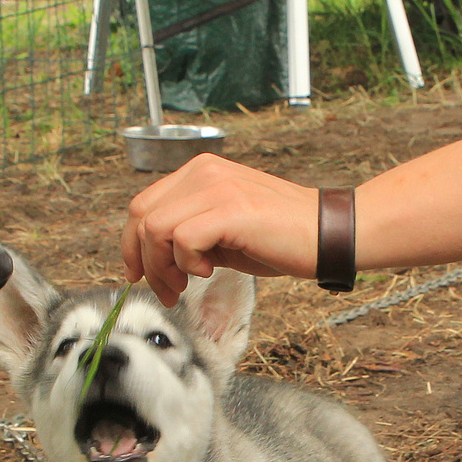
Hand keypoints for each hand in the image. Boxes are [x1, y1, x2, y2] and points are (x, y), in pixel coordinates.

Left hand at [122, 153, 318, 305]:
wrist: (328, 233)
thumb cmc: (278, 237)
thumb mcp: (221, 230)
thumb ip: (187, 232)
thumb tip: (151, 260)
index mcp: (199, 172)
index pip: (142, 205)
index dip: (132, 245)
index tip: (139, 274)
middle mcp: (204, 172)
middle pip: (141, 216)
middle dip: (144, 261)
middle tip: (166, 289)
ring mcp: (217, 187)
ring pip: (156, 228)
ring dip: (164, 267)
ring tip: (187, 283)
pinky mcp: (231, 208)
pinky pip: (182, 238)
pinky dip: (187, 263)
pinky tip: (210, 270)